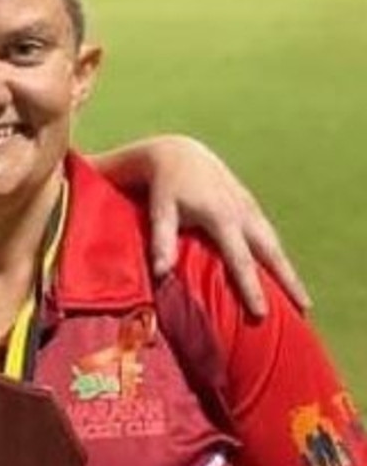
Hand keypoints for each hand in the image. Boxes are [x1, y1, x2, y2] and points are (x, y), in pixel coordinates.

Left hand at [141, 135, 310, 316]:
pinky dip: (278, 254)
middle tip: (305, 309)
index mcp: (221, 217)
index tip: (262, 312)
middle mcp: (242, 213)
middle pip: (271, 252)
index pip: (240, 260)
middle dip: (288, 280)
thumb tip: (160, 273)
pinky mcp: (250, 205)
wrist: (179, 153)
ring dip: (288, 270)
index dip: (251, 287)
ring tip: (301, 298)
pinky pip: (268, 234)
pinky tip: (282, 272)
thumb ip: (162, 240)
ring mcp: (249, 208)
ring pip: (274, 243)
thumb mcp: (160, 210)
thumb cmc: (166, 186)